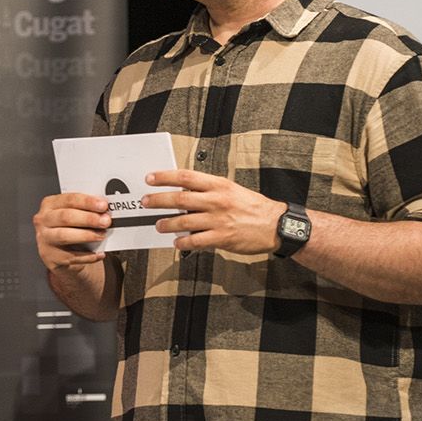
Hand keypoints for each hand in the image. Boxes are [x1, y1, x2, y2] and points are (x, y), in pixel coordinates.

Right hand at [32, 191, 110, 271]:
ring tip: (101, 236)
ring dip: (86, 235)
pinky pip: (72, 257)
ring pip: (65, 236)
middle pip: (65, 217)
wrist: (57, 253)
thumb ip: (85, 211)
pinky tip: (98, 254)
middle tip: (105, 221)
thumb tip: (104, 212)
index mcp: (49, 205)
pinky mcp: (51, 258)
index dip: (87, 202)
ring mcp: (45, 240)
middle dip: (88, 218)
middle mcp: (44, 221)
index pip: (68, 200)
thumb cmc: (66, 229)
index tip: (103, 205)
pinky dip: (88, 256)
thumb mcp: (72, 214)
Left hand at [143, 169, 284, 255]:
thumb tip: (184, 193)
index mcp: (219, 185)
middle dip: (158, 200)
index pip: (186, 177)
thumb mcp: (231, 190)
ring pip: (183, 222)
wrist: (275, 225)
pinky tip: (177, 242)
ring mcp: (218, 220)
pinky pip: (195, 241)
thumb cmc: (253, 207)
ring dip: (166, 224)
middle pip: (179, 199)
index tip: (150, 178)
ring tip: (158, 225)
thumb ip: (209, 191)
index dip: (165, 177)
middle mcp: (216, 200)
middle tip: (146, 202)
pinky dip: (182, 242)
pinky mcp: (222, 238)